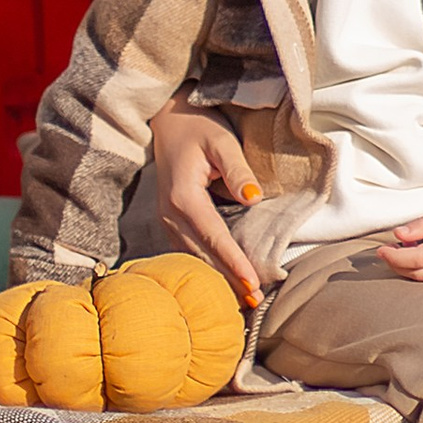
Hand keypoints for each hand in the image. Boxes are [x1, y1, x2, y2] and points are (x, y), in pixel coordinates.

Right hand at [149, 100, 264, 303]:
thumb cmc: (198, 126)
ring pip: (193, 257)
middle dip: (228, 280)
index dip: (233, 262)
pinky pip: (188, 251)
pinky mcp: (170, 221)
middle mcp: (170, 213)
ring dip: (217, 278)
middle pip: (202, 255)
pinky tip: (222, 281)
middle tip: (255, 302)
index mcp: (183, 196)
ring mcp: (167, 219)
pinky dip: (206, 267)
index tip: (252, 283)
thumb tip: (253, 198)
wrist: (168, 119)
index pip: (214, 236)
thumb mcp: (221, 140)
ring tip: (243, 300)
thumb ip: (237, 169)